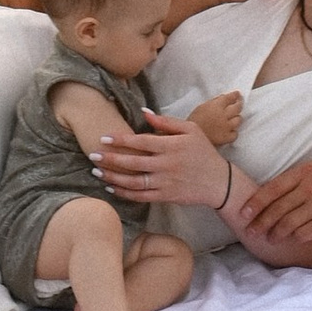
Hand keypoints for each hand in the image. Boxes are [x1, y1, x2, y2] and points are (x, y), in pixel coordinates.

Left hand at [89, 111, 232, 207]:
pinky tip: (112, 187)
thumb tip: (144, 113)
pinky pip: (141, 196)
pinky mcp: (165, 196)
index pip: (140, 142)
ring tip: (97, 172)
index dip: (121, 140)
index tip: (103, 138)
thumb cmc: (203, 152)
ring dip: (113, 177)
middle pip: (133, 162)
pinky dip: (125, 193)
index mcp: (170, 146)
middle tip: (92, 156)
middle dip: (111, 159)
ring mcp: (164, 182)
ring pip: (133, 181)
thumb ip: (166, 122)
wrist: (218, 182)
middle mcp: (165, 164)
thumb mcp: (190, 129)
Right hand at [186, 90, 244, 148]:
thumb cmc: (194, 120)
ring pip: (238, 120)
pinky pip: (235, 134)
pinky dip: (233, 132)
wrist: (189, 137)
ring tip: (234, 117)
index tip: (237, 94)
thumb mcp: (202, 106)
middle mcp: (224, 115)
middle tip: (239, 103)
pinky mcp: (226, 138)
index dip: (235, 95)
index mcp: (217, 105)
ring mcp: (226, 127)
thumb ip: (214, 102)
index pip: (230, 97)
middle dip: (239, 104)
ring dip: (236, 118)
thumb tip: (223, 98)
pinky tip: (231, 131)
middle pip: (238, 107)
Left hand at [234, 155, 311, 242]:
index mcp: (305, 172)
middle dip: (260, 221)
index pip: (273, 188)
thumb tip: (276, 193)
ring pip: (287, 223)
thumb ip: (299, 179)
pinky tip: (289, 240)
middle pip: (277, 208)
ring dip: (274, 233)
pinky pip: (303, 233)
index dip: (256, 202)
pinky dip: (294, 238)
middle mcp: (309, 188)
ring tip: (268, 238)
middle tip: (250, 230)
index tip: (244, 212)